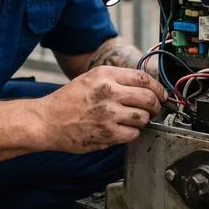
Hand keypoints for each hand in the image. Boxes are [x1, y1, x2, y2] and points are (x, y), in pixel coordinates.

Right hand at [33, 66, 167, 153]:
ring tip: (134, 119)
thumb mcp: (91, 78)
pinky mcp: (107, 133)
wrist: (47, 120)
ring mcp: (109, 113)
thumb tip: (144, 85)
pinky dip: (132, 133)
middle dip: (156, 105)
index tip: (161, 93)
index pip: (143, 78)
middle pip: (148, 97)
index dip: (157, 87)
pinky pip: (133, 133)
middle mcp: (109, 92)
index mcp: (105, 75)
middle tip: (154, 109)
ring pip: (143, 117)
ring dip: (143, 120)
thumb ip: (116, 79)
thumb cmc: (68, 100)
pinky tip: (124, 129)